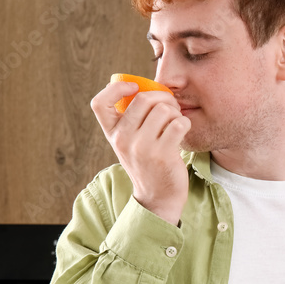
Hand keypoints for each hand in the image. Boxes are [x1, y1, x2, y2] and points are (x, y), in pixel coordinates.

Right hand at [90, 81, 189, 225]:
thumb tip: (141, 86)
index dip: (116, 88)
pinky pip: (179, 123)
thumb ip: (130, 119)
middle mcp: (123, 139)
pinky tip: (182, 132)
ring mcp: (142, 147)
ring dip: (176, 112)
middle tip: (170, 107)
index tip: (134, 87)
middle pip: (143, 98)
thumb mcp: (130, 142)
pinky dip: (185, 123)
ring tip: (176, 123)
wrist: (158, 197)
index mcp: (112, 133)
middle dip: (163, 97)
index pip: (99, 103)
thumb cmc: (147, 163)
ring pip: (164, 109)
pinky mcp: (163, 154)